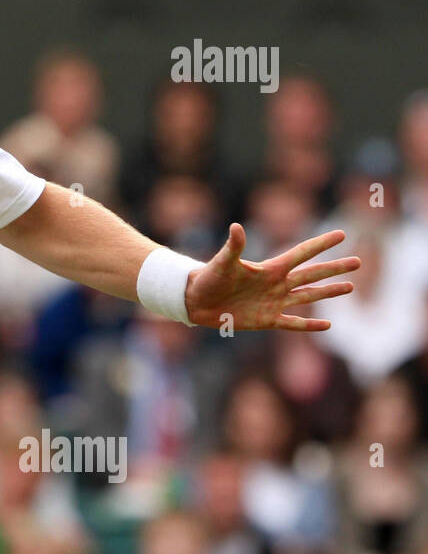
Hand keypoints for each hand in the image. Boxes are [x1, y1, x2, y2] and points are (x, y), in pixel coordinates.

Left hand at [184, 224, 359, 331]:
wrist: (195, 301)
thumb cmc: (207, 278)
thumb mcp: (222, 262)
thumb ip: (233, 247)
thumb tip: (236, 227)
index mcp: (269, 268)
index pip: (302, 253)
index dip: (321, 244)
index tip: (341, 234)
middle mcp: (276, 284)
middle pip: (312, 274)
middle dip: (334, 268)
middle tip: (358, 261)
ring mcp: (274, 302)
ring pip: (308, 296)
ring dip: (329, 292)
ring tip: (350, 287)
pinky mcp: (267, 320)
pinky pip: (293, 322)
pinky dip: (309, 325)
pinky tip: (327, 325)